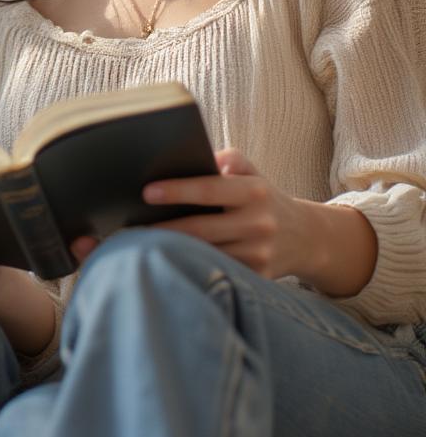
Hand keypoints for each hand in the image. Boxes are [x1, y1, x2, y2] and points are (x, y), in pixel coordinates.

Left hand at [141, 147, 307, 279]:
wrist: (306, 237)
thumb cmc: (262, 196)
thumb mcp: (251, 171)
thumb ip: (225, 159)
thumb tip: (191, 158)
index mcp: (253, 191)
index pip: (208, 189)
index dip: (176, 190)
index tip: (147, 192)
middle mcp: (258, 223)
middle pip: (200, 229)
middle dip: (163, 228)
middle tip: (131, 225)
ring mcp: (258, 254)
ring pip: (205, 255)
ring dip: (172, 251)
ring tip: (139, 245)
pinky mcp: (257, 277)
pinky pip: (216, 272)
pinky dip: (191, 267)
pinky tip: (169, 261)